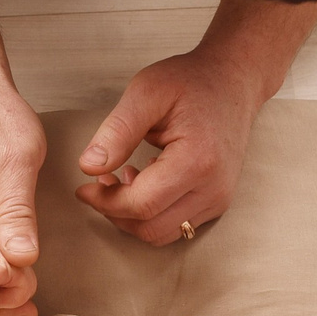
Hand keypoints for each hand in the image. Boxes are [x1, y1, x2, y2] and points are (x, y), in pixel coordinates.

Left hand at [74, 49, 262, 246]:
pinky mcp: (218, 202)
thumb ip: (117, 131)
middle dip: (115, 212)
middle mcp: (213, 188)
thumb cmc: (191, 82)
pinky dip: (151, 214)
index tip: (84, 188)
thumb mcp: (147, 92)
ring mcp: (219, 199)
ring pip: (163, 234)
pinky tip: (143, 183)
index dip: (105, 202)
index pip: (142, 204)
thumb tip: (89, 167)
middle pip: (150, 228)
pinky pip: (177, 225)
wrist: (232, 82)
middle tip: (99, 184)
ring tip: (120, 181)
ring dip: (132, 217)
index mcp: (197, 160)